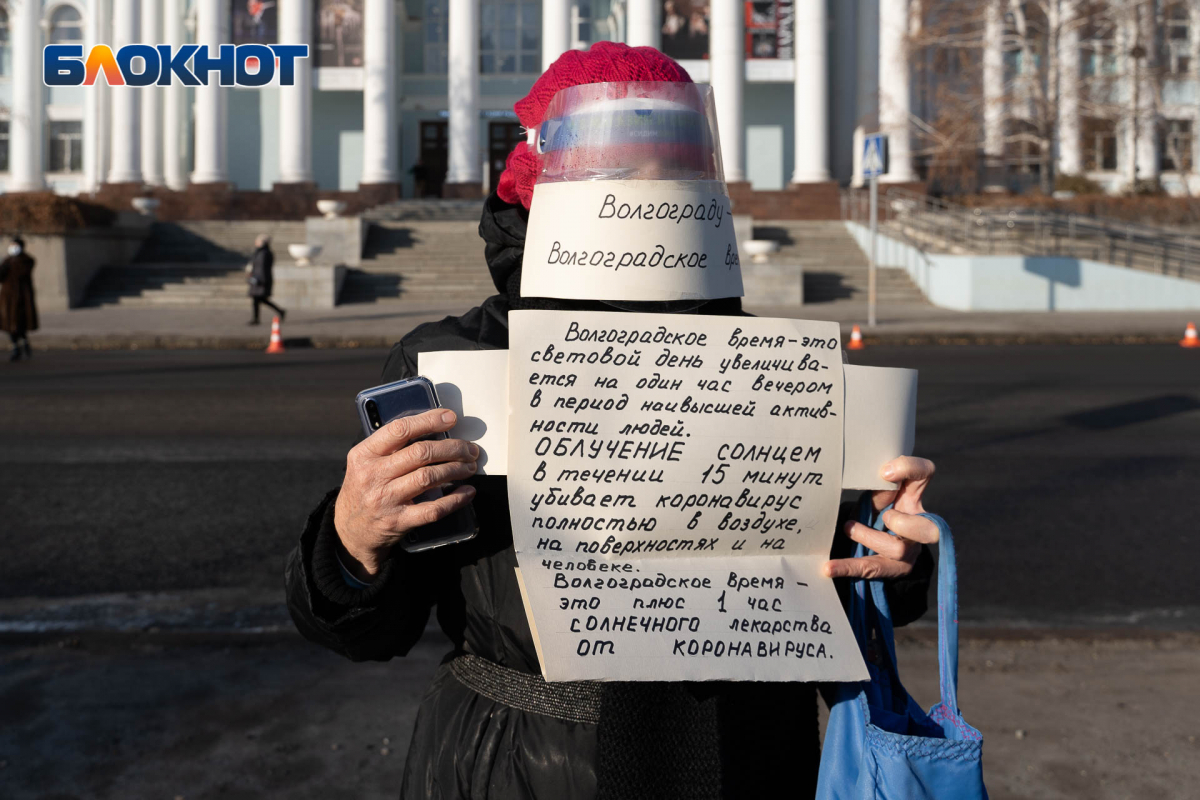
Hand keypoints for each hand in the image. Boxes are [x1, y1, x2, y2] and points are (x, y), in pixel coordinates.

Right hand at [334, 409, 478, 580]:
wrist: (350, 531)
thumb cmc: (364, 490)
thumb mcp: (364, 463)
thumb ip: (390, 446)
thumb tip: (433, 428)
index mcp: (364, 455)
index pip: (400, 430)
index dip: (429, 421)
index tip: (450, 417)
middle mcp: (373, 475)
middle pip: (420, 453)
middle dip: (452, 448)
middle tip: (469, 449)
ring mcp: (386, 500)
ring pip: (429, 477)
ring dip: (456, 469)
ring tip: (470, 466)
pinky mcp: (399, 521)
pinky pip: (433, 509)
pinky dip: (455, 500)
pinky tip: (467, 492)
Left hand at [824, 456, 939, 579]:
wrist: (869, 545)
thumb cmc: (874, 513)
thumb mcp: (875, 497)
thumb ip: (880, 489)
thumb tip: (881, 477)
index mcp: (913, 498)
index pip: (925, 474)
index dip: (911, 469)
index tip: (884, 472)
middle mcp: (920, 526)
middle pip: (930, 529)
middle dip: (904, 523)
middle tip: (885, 516)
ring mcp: (910, 551)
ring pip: (897, 549)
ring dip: (867, 536)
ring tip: (848, 528)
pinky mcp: (893, 569)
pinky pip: (870, 569)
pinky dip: (847, 567)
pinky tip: (828, 568)